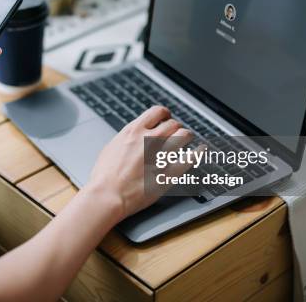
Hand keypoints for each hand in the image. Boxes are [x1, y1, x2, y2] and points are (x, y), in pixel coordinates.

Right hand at [86, 106, 200, 220]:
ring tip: (187, 139)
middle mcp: (149, 139)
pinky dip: (198, 152)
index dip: (164, 114)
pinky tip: (201, 150)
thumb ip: (128, 138)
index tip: (166, 118)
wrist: (107, 194)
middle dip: (175, 127)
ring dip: (186, 136)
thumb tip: (135, 135)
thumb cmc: (105, 176)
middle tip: (175, 133)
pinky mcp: (169, 173)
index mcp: (134, 131)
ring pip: (184, 135)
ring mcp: (161, 155)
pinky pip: (191, 158)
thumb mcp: (112, 147)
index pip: (157, 111)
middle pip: (173, 123)